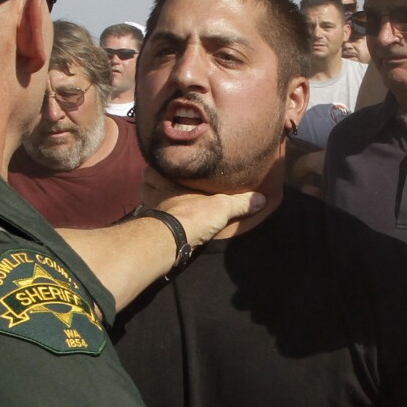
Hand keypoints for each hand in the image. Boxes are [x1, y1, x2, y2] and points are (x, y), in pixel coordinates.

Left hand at [141, 167, 266, 246]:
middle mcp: (156, 194)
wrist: (172, 240)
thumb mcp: (222, 207)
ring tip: (162, 202)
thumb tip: (261, 198)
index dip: (157, 167)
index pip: (153, 168)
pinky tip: (162, 223)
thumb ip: (239, 202)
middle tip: (162, 184)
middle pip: (145, 182)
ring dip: (151, 200)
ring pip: (144, 200)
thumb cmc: (194, 215)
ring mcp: (150, 211)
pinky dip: (152, 220)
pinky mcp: (148, 229)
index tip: (165, 167)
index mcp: (170, 182)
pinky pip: (148, 220)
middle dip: (151, 183)